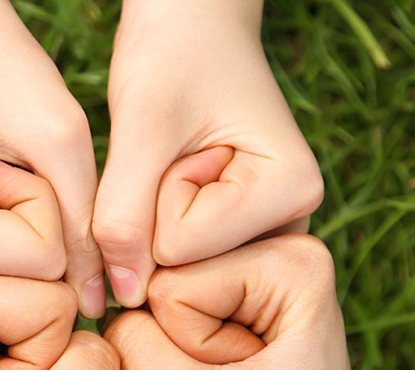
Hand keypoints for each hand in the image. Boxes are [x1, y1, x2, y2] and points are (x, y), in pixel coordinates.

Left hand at [94, 0, 323, 306]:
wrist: (190, 23)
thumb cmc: (171, 56)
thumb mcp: (141, 129)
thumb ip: (123, 214)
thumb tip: (122, 298)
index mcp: (293, 190)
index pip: (179, 247)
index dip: (152, 195)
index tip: (176, 140)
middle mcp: (292, 221)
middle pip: (180, 263)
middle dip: (151, 210)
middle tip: (170, 148)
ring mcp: (266, 230)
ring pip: (172, 262)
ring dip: (150, 212)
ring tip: (172, 156)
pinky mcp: (237, 231)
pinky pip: (172, 253)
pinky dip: (153, 216)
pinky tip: (171, 173)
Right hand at [104, 235, 404, 369]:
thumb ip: (131, 342)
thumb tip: (99, 297)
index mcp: (292, 260)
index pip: (171, 285)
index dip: (188, 345)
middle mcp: (279, 244)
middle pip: (162, 277)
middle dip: (178, 339)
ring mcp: (256, 262)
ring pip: (156, 291)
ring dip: (175, 345)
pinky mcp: (235, 286)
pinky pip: (163, 304)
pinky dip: (174, 345)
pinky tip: (219, 368)